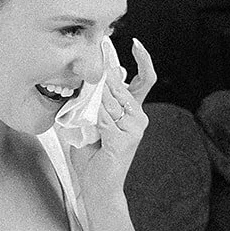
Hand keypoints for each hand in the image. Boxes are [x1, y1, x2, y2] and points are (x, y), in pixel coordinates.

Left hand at [70, 37, 156, 204]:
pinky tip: (92, 133)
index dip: (142, 59)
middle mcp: (138, 116)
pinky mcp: (126, 138)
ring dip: (91, 106)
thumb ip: (91, 100)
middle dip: (98, 82)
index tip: (135, 44)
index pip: (144, 79)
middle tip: (84, 85)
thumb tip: (85, 78)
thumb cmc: (93, 156)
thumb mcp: (89, 120)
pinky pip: (103, 118)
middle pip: (118, 85)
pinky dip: (91, 122)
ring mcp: (135, 127)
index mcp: (132, 110)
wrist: (98, 186)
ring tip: (86, 122)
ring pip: (108, 100)